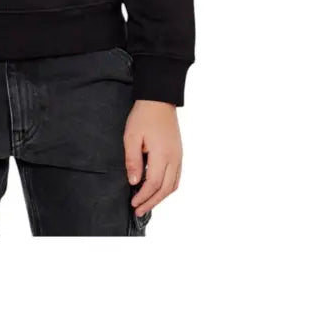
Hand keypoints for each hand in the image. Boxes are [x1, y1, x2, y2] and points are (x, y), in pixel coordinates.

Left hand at [124, 100, 182, 216]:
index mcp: (162, 154)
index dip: (143, 196)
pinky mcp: (179, 153)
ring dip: (161, 197)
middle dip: (152, 202)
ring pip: (173, 185)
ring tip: (148, 204)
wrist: (159, 99)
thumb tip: (133, 182)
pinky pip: (176, 176)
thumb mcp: (131, 136)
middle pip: (165, 189)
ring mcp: (179, 156)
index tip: (133, 203)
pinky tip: (158, 190)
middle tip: (139, 211)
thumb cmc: (143, 116)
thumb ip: (132, 160)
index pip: (153, 184)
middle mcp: (174, 158)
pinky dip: (168, 188)